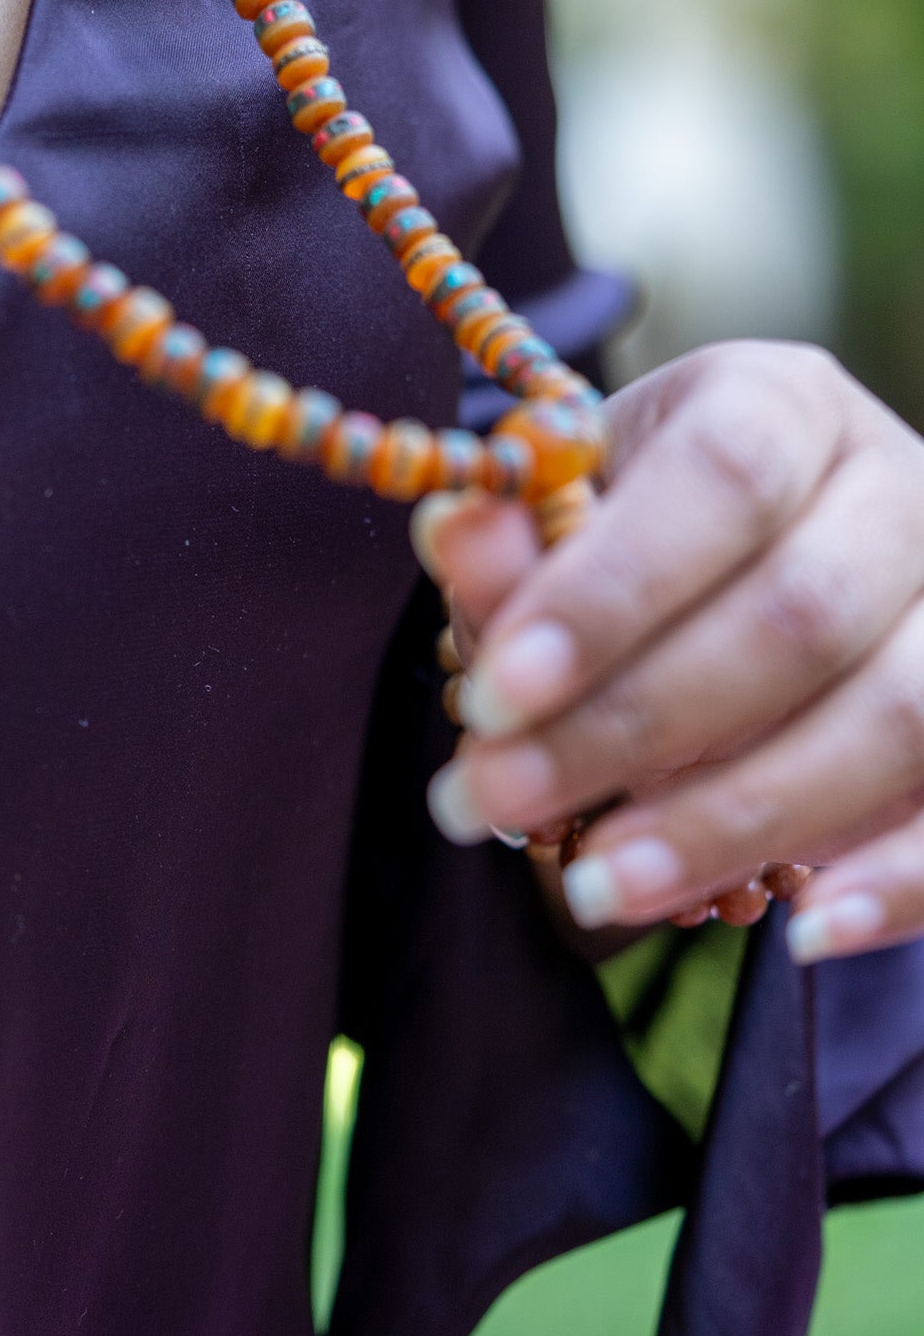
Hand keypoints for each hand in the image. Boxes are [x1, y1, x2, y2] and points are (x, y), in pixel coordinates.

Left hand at [414, 341, 923, 963]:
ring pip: (897, 717)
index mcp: (783, 404)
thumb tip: (456, 538)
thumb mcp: (563, 512)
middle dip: (633, 727)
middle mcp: (897, 487)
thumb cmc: (638, 531)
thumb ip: (515, 538)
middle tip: (496, 800)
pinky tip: (803, 931)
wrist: (749, 564)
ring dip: (737, 818)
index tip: (494, 695)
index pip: (720, 476)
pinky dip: (897, 880)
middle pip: (801, 614)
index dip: (610, 592)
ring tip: (598, 884)